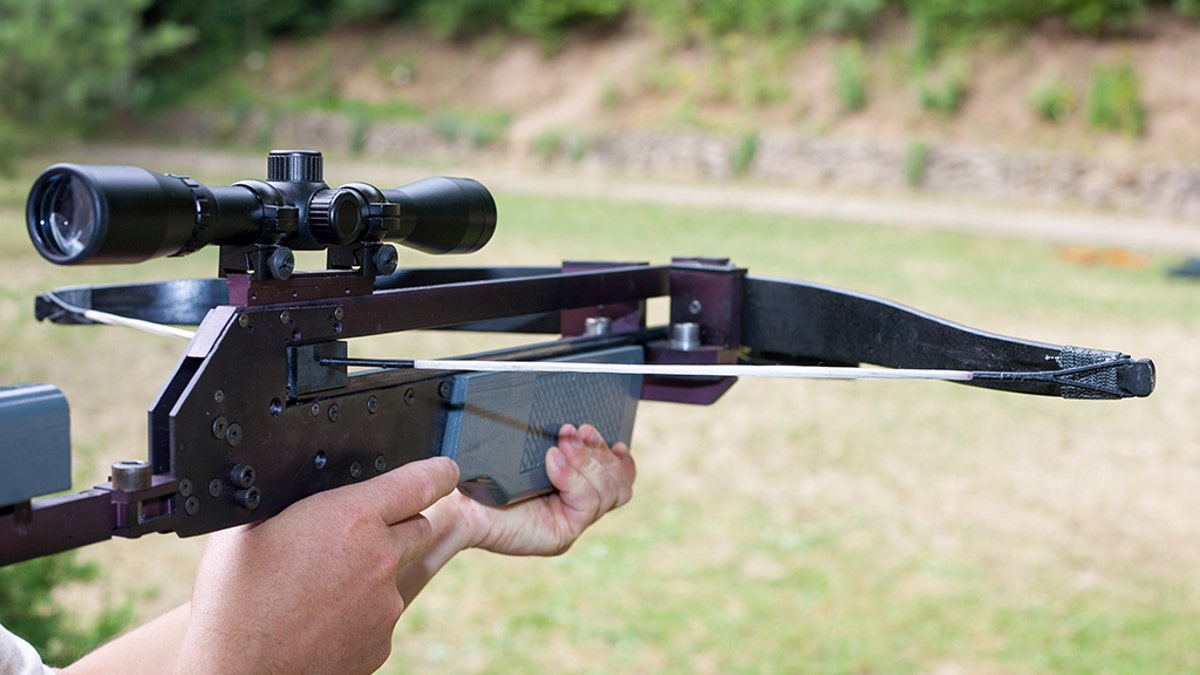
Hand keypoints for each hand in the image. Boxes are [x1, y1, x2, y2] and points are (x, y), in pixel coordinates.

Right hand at [175, 456, 458, 674]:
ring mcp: (385, 605)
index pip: (423, 482)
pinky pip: (381, 614)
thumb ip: (294, 497)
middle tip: (352, 537)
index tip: (444, 469)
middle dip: (396, 525)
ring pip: (395, 574)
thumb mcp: (250, 525)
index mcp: (352, 518)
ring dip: (371, 573)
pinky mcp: (382, 642)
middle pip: (417, 527)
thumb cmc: (234, 598)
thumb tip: (306, 479)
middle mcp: (380, 559)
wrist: (236, 671)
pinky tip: (322, 617)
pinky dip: (361, 611)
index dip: (437, 471)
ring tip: (319, 587)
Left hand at [437, 423, 635, 556]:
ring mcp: (569, 522)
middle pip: (618, 483)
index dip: (620, 459)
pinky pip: (586, 503)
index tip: (612, 438)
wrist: (456, 503)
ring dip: (587, 461)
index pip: (617, 478)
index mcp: (570, 487)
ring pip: (608, 492)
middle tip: (574, 430)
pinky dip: (572, 477)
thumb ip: (557, 443)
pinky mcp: (561, 534)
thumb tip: (578, 425)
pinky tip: (552, 461)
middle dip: (600, 452)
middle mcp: (573, 507)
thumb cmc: (482, 475)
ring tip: (561, 442)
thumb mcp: (525, 452)